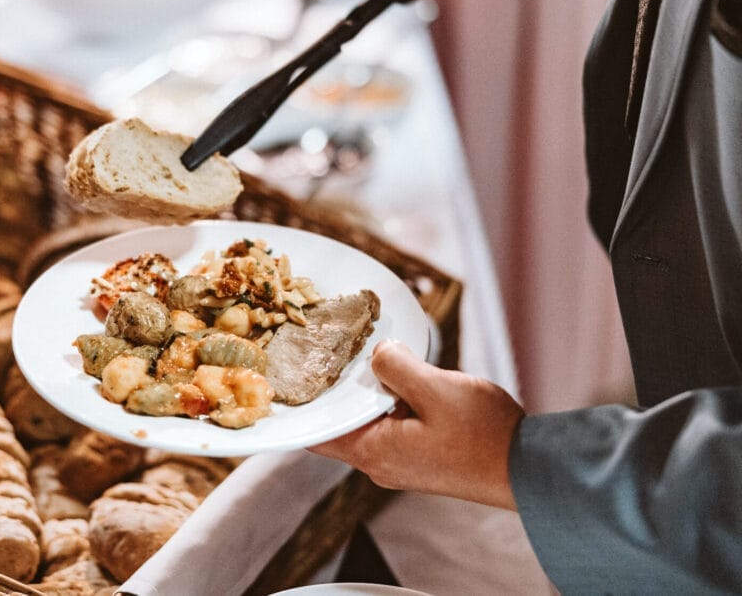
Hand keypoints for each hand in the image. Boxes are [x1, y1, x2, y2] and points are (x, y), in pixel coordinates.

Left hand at [309, 340, 523, 509]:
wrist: (528, 470)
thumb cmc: (483, 435)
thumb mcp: (435, 388)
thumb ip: (396, 366)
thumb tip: (378, 353)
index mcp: (372, 451)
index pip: (315, 434)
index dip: (301, 406)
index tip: (293, 373)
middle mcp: (380, 463)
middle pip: (341, 424)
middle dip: (337, 390)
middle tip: (330, 351)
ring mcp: (401, 463)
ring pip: (368, 422)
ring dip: (369, 393)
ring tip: (367, 357)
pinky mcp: (421, 458)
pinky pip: (392, 425)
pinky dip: (390, 402)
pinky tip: (402, 377)